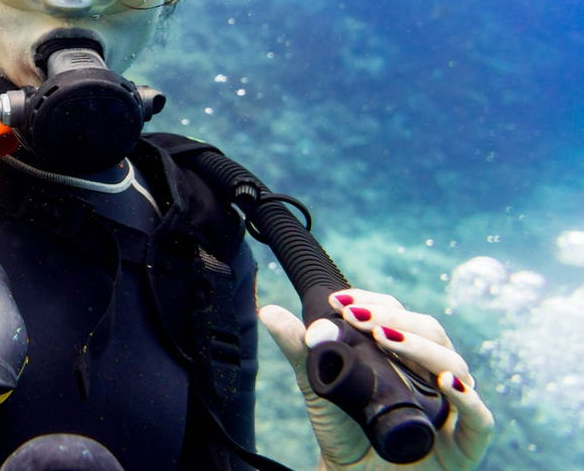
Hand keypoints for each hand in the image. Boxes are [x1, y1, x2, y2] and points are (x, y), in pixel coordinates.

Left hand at [260, 288, 493, 470]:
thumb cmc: (345, 432)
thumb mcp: (319, 387)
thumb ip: (300, 350)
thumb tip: (268, 310)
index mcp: (405, 356)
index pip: (400, 316)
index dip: (375, 302)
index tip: (340, 301)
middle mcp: (433, 375)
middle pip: (430, 332)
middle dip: (395, 318)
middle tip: (358, 316)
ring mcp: (452, 408)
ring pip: (454, 366)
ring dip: (422, 347)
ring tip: (387, 338)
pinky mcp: (464, 446)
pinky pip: (480, 421)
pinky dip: (470, 400)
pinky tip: (449, 384)